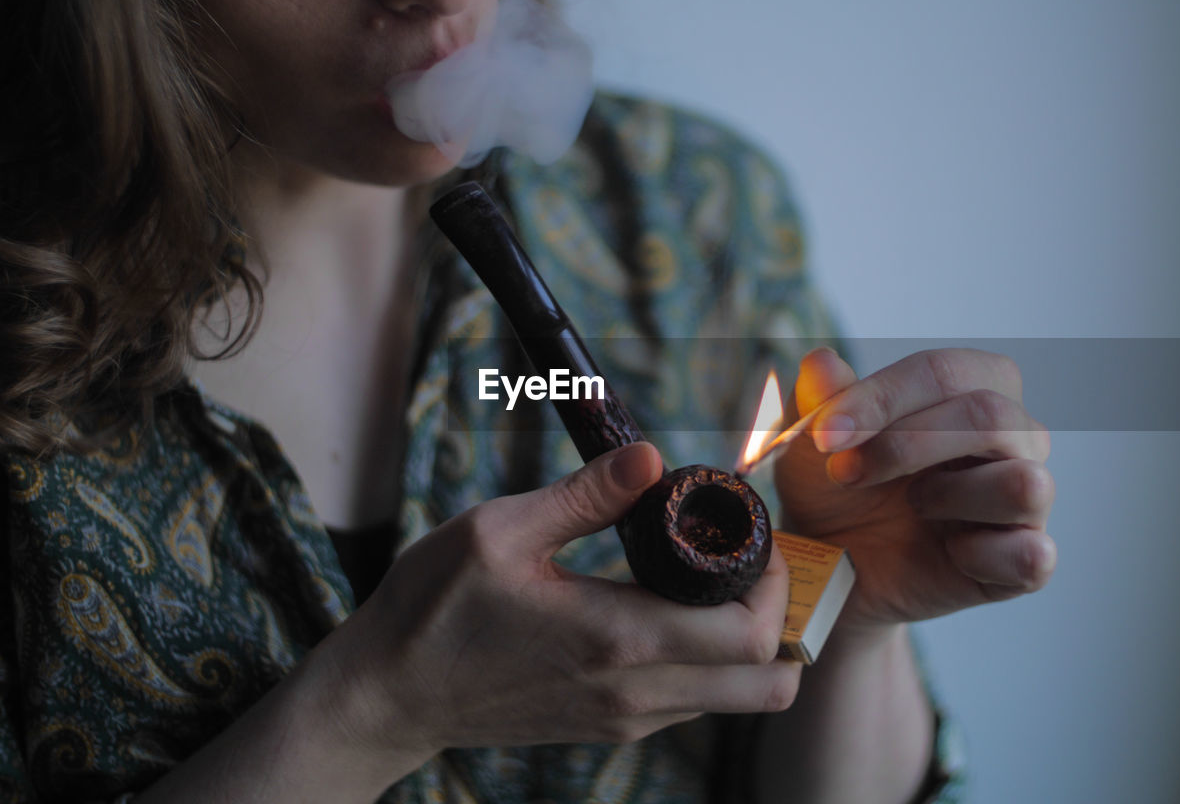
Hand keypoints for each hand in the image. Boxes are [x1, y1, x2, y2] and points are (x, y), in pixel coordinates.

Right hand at [320, 442, 799, 771]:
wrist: (388, 695)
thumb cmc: (434, 608)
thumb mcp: (498, 532)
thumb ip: (585, 495)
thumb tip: (654, 457)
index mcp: (616, 639)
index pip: (750, 633)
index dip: (776, 581)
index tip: (756, 534)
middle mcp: (634, 693)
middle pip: (769, 683)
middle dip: (786, 619)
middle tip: (756, 562)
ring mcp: (625, 720)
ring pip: (738, 699)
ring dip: (753, 645)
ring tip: (718, 580)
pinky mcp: (610, 727)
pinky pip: (694, 703)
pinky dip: (714, 664)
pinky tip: (675, 611)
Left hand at [775, 348, 1056, 637]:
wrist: (830, 564)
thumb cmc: (836, 486)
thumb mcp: (815, 438)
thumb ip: (822, 397)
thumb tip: (823, 364)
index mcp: (974, 389)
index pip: (945, 371)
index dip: (881, 397)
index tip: (824, 434)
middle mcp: (1015, 440)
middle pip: (989, 416)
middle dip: (904, 444)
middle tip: (844, 472)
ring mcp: (1026, 504)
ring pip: (1025, 482)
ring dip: (950, 493)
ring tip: (913, 505)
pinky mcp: (1023, 563)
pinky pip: (1032, 555)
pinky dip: (980, 554)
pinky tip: (945, 553)